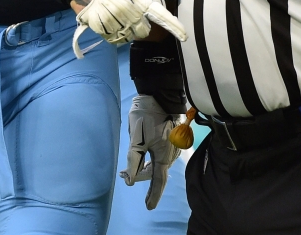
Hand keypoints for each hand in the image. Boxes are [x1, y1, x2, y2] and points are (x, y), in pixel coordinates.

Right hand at [69, 0, 186, 56]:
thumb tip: (159, 9)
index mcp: (142, 2)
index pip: (162, 16)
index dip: (174, 27)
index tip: (184, 36)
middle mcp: (132, 15)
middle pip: (144, 32)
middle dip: (141, 26)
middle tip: (131, 14)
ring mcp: (118, 24)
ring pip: (130, 37)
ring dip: (127, 30)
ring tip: (119, 16)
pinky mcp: (106, 30)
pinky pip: (117, 40)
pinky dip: (115, 34)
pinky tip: (111, 22)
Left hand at [120, 94, 180, 209]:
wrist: (161, 93)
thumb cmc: (148, 116)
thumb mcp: (136, 140)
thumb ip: (133, 162)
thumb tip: (131, 180)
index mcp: (164, 156)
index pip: (158, 181)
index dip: (153, 195)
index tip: (148, 207)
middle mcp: (172, 153)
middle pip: (156, 171)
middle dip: (141, 175)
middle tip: (125, 175)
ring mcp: (175, 145)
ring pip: (158, 161)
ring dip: (146, 166)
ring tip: (132, 168)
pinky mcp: (174, 136)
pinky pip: (162, 153)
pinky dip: (152, 158)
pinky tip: (145, 155)